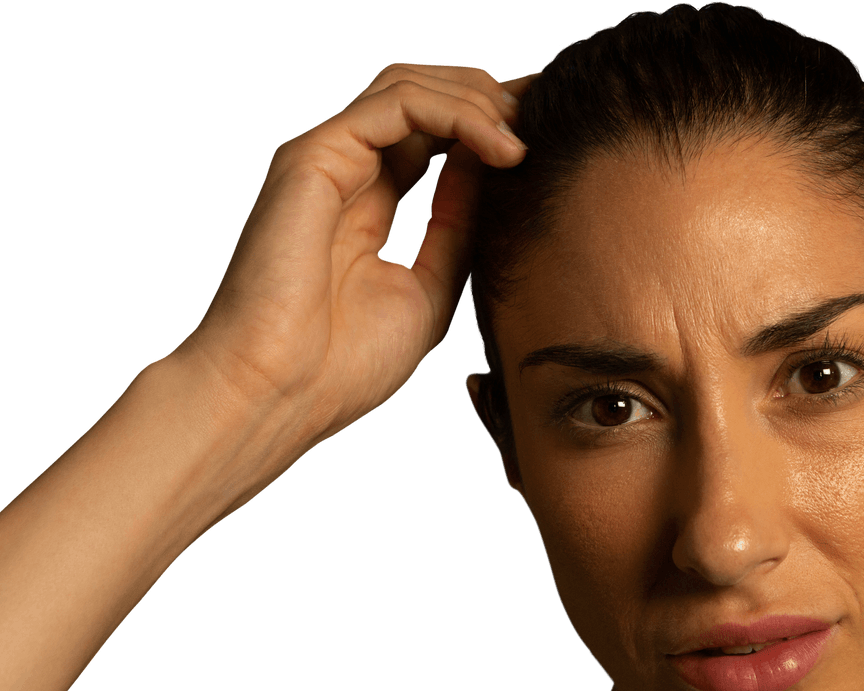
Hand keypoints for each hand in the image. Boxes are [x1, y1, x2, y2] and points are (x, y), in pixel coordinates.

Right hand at [174, 64, 534, 445]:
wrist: (283, 395)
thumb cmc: (342, 365)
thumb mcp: (428, 289)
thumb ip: (456, 227)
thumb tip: (491, 169)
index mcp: (366, 204)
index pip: (431, 136)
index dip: (488, 126)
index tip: (545, 137)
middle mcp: (345, 172)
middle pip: (421, 97)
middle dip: (487, 98)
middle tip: (541, 118)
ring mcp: (327, 159)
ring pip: (409, 86)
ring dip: (476, 99)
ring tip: (521, 136)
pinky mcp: (315, 155)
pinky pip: (396, 104)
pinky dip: (455, 113)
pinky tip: (497, 146)